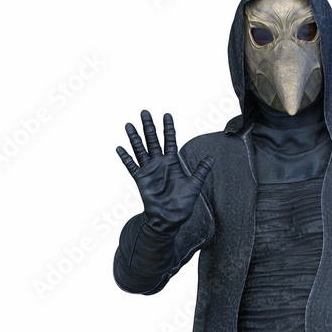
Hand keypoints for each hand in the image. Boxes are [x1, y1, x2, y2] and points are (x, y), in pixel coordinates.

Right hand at [116, 110, 213, 231]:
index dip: (168, 128)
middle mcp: (159, 164)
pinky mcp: (141, 180)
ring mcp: (149, 171)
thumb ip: (201, 170)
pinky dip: (126, 158)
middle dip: (149, 126)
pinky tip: (119, 148)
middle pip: (153, 140)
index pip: (170, 140)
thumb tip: (212, 157)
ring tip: (129, 125)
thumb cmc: (183, 203)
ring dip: (135, 138)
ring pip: (140, 150)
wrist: (170, 219)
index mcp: (172, 162)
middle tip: (145, 112)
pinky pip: (132, 167)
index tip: (166, 115)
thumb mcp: (195, 184)